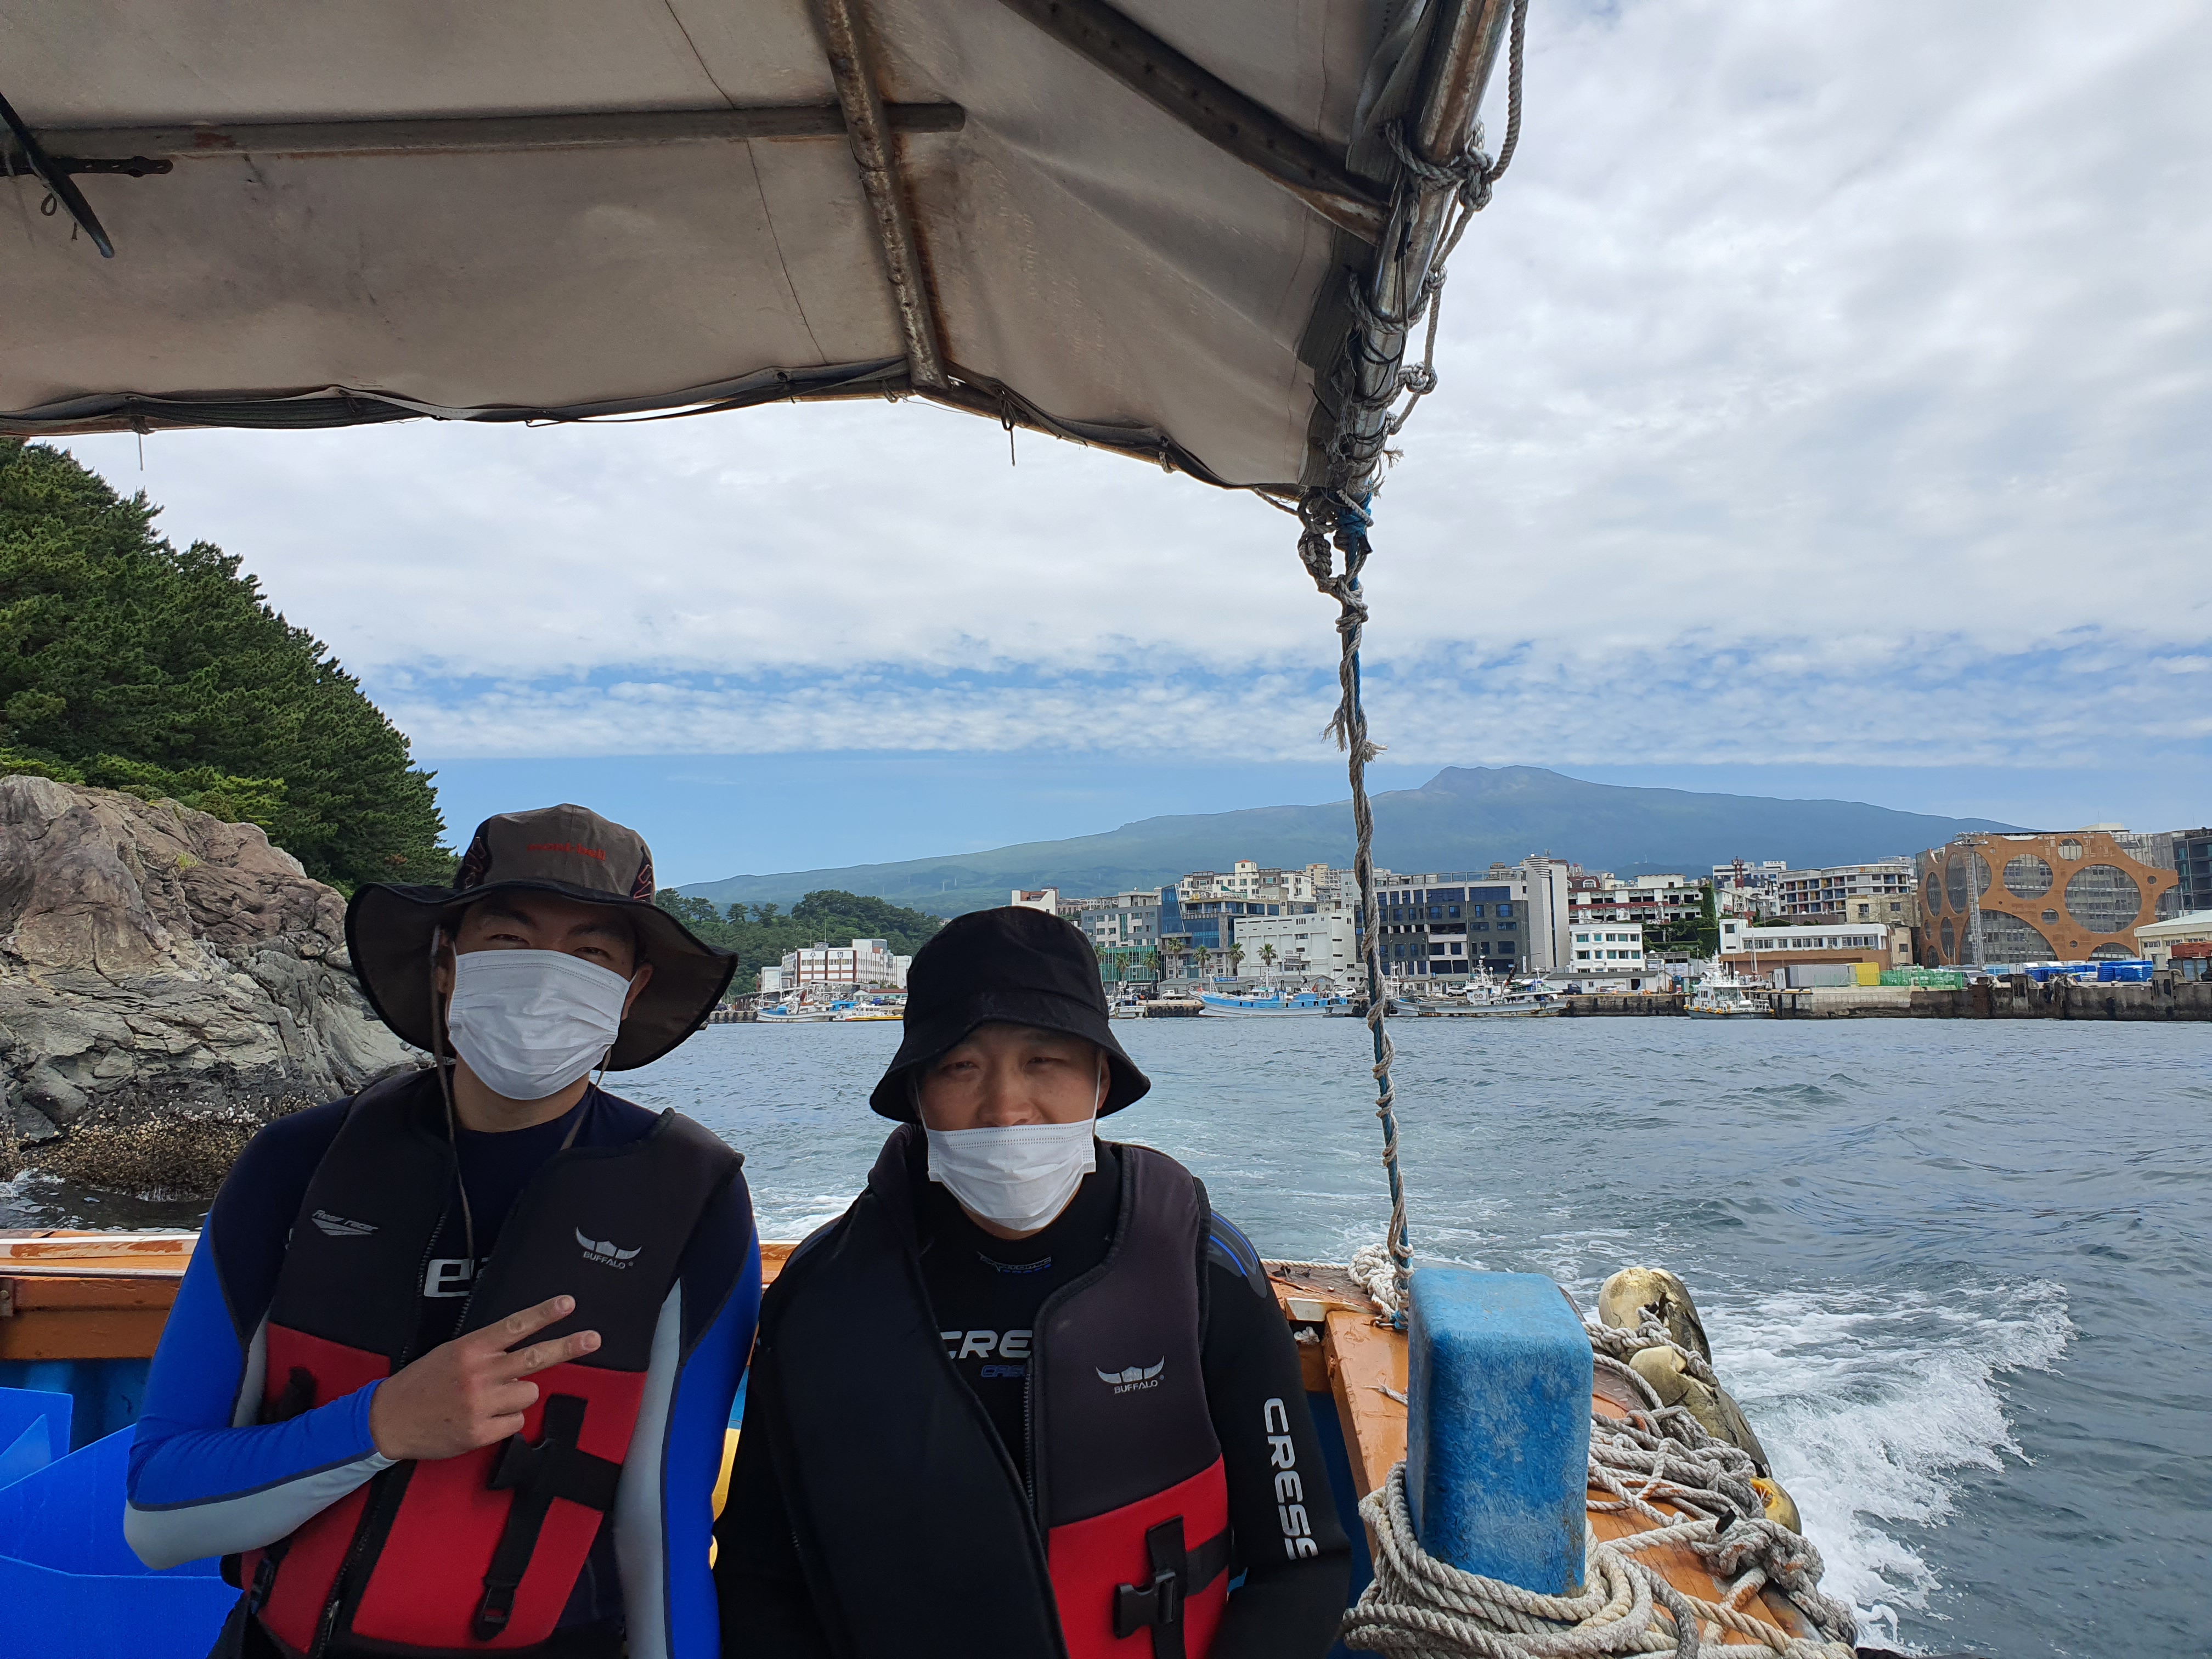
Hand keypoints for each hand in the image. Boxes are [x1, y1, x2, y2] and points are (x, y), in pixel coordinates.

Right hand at [367, 1295, 600, 1461]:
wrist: (388, 1420)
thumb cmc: (422, 1384)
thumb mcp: (451, 1354)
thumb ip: (487, 1352)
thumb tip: (524, 1359)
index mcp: (470, 1349)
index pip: (515, 1326)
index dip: (544, 1313)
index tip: (568, 1303)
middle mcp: (478, 1374)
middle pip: (535, 1357)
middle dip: (568, 1347)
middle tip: (593, 1339)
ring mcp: (480, 1404)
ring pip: (529, 1393)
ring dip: (518, 1395)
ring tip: (490, 1398)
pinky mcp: (480, 1432)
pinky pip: (516, 1421)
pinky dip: (505, 1420)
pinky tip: (482, 1418)